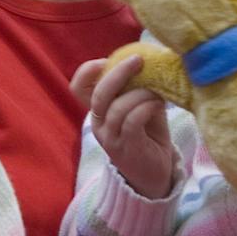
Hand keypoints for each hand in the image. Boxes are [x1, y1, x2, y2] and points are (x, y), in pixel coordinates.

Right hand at [71, 55, 175, 199]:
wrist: (154, 175)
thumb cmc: (148, 137)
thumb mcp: (142, 108)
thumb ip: (140, 89)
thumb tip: (151, 63)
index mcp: (98, 111)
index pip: (78, 88)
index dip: (88, 71)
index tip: (107, 59)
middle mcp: (98, 123)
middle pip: (98, 93)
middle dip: (118, 72)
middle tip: (139, 60)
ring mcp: (110, 137)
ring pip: (117, 107)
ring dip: (140, 93)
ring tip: (158, 92)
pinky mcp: (126, 148)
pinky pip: (131, 121)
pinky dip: (146, 107)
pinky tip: (158, 105)